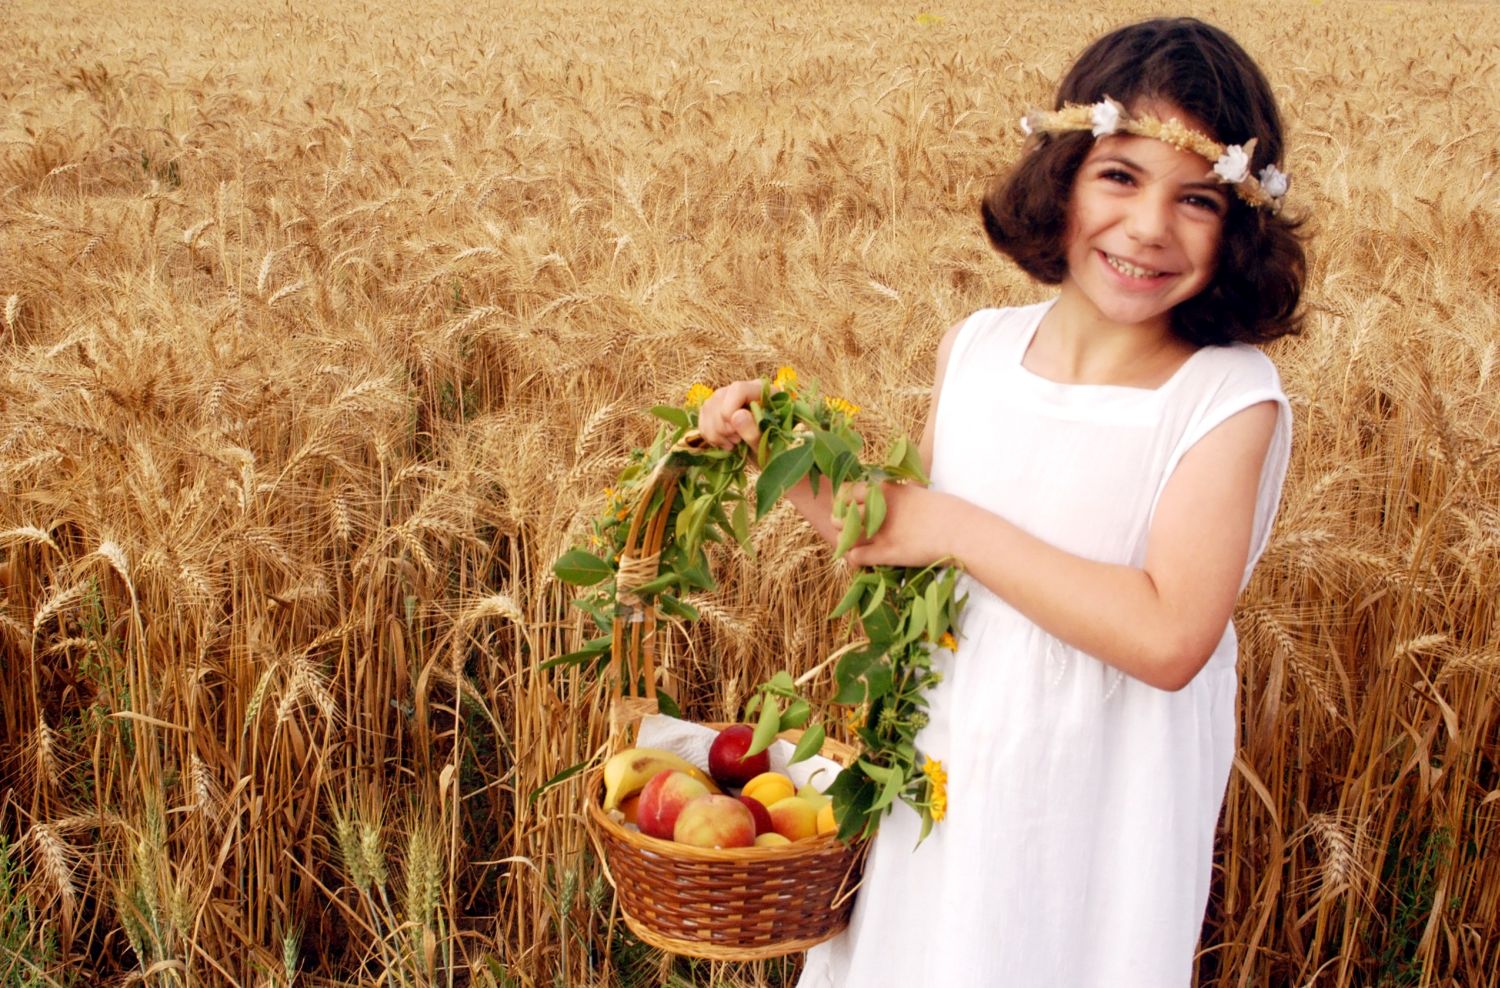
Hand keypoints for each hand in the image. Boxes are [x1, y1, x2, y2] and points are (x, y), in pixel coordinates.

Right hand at [698, 380, 763, 450]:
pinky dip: (710, 436)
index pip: (738, 389)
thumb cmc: (772, 449)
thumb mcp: (767, 445)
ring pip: (708, 408)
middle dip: (724, 427)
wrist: (767, 455)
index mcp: (762, 391)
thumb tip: (736, 415)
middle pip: (719, 399)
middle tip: (738, 441)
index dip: (730, 410)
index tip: (735, 432)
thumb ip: (754, 430)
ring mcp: (726, 397)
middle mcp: (742, 389)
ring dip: (716, 433)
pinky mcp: (714, 409)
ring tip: (734, 443)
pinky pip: (702, 419)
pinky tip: (725, 443)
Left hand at [842, 481, 958, 568]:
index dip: (845, 502)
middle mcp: (878, 510)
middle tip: (851, 531)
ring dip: (845, 543)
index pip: (847, 490)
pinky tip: (862, 561)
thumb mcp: (916, 494)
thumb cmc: (945, 512)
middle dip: (842, 524)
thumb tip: (888, 498)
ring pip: (843, 537)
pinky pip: (856, 557)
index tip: (852, 510)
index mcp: (885, 491)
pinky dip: (855, 560)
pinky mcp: (887, 552)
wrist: (961, 530)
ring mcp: (881, 532)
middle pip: (840, 514)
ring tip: (855, 548)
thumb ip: (897, 495)